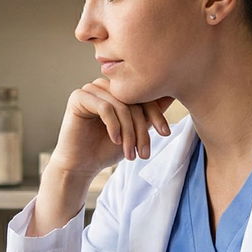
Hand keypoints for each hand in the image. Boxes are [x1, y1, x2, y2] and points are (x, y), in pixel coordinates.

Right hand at [45, 78, 172, 176]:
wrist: (82, 165)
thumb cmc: (107, 149)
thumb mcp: (135, 131)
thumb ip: (149, 114)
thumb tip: (173, 94)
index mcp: (119, 90)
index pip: (144, 94)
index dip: (157, 113)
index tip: (166, 133)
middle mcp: (105, 86)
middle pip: (134, 100)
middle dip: (142, 128)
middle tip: (144, 152)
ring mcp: (91, 89)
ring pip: (121, 105)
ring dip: (129, 132)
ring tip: (130, 153)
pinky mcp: (78, 97)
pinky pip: (104, 107)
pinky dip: (113, 126)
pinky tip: (115, 141)